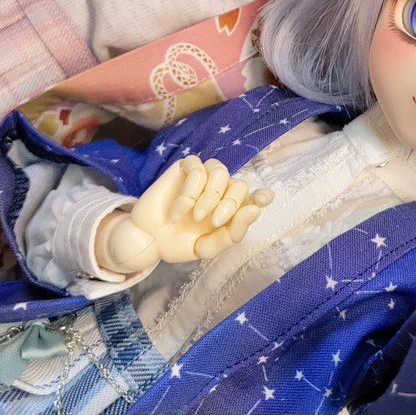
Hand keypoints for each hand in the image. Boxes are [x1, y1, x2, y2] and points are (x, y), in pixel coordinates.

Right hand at [96, 156, 273, 272]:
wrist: (150, 240)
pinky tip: (178, 211)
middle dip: (231, 204)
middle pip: (239, 185)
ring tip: (195, 216)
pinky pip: (197, 169)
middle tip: (214, 222)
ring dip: (211, 197)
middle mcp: (221, 190)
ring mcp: (204, 176)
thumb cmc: (180, 242)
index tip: (265, 198)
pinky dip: (190, 192)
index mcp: (231, 209)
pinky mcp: (185, 167)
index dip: (262, 196)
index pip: (253, 197)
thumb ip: (232, 233)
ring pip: (221, 172)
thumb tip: (254, 210)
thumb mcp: (209, 246)